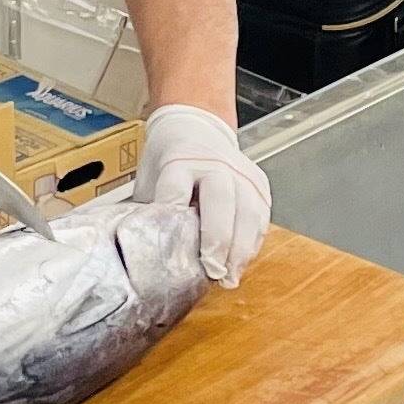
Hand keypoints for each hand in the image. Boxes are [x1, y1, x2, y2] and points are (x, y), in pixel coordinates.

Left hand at [136, 102, 270, 283]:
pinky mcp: (258, 182)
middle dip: (217, 241)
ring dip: (240, 249)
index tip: (172, 251)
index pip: (175, 191)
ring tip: (229, 276)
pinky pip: (261, 216)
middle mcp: (213, 164)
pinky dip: (253, 242)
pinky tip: (241, 261)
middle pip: (219, 202)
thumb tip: (142, 253)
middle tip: (212, 272)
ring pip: (248, 211)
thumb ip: (149, 212)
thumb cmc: (170, 160)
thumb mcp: (149, 179)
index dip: (174, 221)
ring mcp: (240, 172)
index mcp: (178, 160)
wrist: (197, 127)